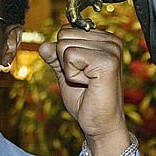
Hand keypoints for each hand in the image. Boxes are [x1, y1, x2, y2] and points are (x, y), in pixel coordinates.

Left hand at [39, 27, 129, 155]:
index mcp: (105, 39)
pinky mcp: (107, 62)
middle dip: (66, 62)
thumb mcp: (66, 74)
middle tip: (84, 79)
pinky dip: (72, 75)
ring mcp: (112, 50)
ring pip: (65, 45)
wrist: (100, 125)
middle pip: (64, 35)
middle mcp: (111, 40)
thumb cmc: (87, 101)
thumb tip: (44, 45)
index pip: (66, 30)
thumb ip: (56, 58)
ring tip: (87, 82)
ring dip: (70, 69)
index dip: (64, 55)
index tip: (82, 73)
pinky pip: (70, 57)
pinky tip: (89, 84)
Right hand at [66, 0, 102, 30]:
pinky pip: (78, 20)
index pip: (72, 7)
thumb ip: (97, 1)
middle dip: (79, 23)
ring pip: (75, 19)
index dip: (73, 14)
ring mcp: (73, 9)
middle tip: (88, 28)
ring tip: (93, 26)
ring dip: (83, 24)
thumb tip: (98, 9)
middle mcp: (71, 4)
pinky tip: (92, 25)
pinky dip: (85, 23)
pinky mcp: (76, 13)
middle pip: (72, 16)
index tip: (74, 20)